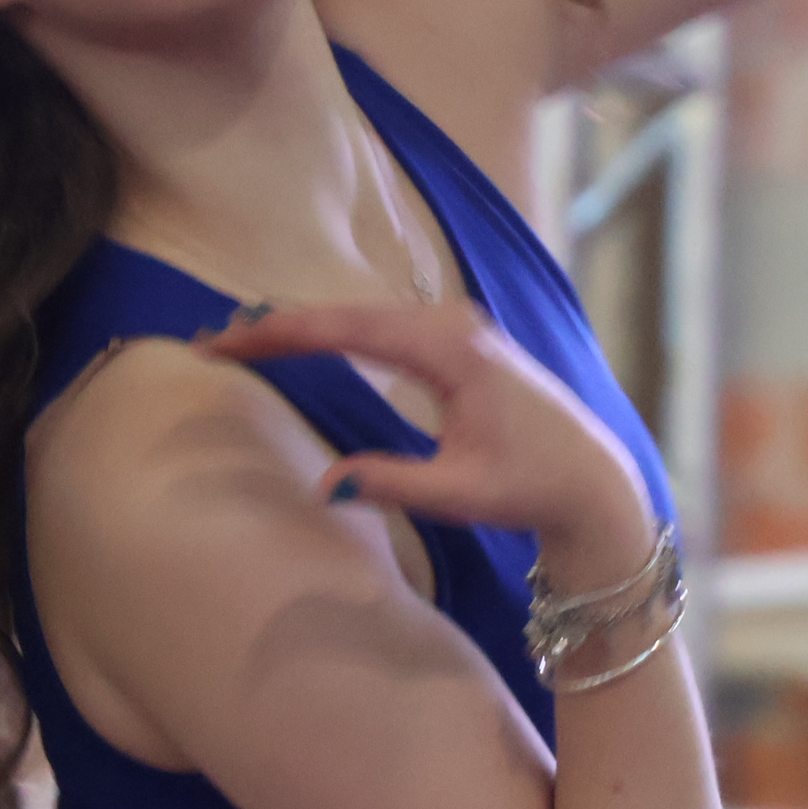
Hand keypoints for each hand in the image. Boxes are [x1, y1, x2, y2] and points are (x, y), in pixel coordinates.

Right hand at [195, 301, 655, 575]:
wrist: (592, 481)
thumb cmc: (531, 487)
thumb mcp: (458, 494)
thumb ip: (391, 484)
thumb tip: (324, 483)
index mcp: (451, 350)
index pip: (346, 330)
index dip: (280, 334)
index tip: (225, 342)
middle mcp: (453, 324)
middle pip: (347, 314)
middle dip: (280, 325)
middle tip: (214, 339)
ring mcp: (459, 328)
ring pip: (364, 317)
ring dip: (306, 326)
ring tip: (244, 337)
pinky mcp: (460, 341)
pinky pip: (385, 327)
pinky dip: (339, 332)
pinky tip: (304, 339)